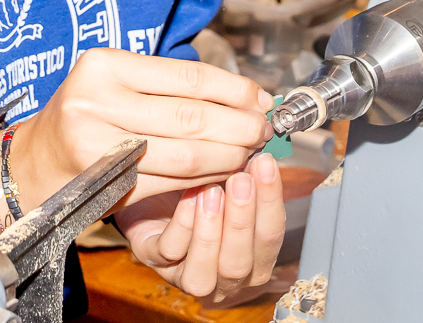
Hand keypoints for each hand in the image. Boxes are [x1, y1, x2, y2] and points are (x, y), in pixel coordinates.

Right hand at [9, 48, 269, 208]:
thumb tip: (247, 96)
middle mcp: (96, 101)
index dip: (233, 90)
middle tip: (265, 130)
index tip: (262, 99)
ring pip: (185, 153)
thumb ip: (171, 85)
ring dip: (228, 155)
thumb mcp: (117, 82)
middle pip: (190, 116)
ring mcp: (97, 145)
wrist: (35, 161)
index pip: (186, 76)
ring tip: (250, 152)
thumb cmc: (87, 114)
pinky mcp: (104, 183)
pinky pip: (170, 182)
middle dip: (238, 125)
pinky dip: (203, 179)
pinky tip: (222, 173)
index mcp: (104, 66)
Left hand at [115, 153, 286, 302]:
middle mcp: (222, 276)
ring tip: (211, 191)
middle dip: (242, 220)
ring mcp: (186, 273)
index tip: (266, 163)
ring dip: (210, 230)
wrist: (152, 192)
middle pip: (239, 264)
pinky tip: (186, 197)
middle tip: (240, 179)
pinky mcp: (153, 261)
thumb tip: (261, 146)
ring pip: (204, 273)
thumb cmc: (199, 187)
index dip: (271, 201)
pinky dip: (180, 225)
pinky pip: (168, 253)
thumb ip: (247, 173)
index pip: (270, 238)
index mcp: (252, 257)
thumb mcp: (227, 180)